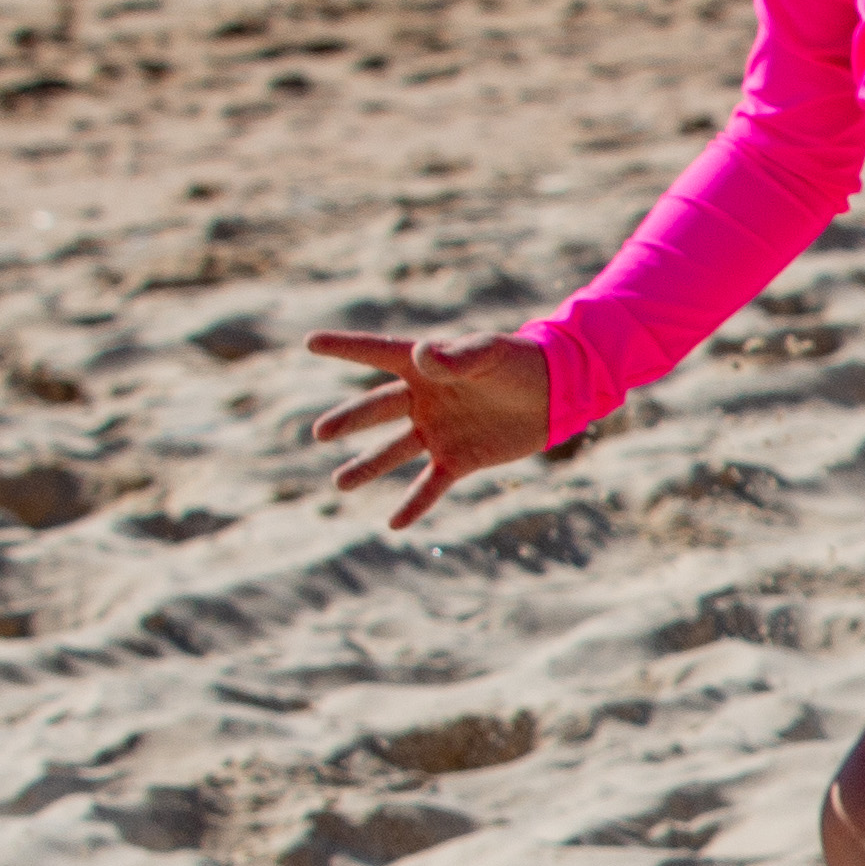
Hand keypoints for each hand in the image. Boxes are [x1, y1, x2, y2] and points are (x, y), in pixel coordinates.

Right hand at [306, 329, 551, 529]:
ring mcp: (438, 431)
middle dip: (349, 420)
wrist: (555, 393)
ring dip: (368, 467)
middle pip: (377, 409)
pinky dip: (414, 505)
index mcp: (425, 366)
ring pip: (394, 452)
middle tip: (319, 433)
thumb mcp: (489, 354)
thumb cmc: (519, 363)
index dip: (345, 347)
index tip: (309, 342)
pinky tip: (393, 524)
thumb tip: (422, 355)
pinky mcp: (459, 459)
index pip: (377, 353)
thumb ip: (455, 357)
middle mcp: (423, 399)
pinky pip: (430, 485)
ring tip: (340, 483)